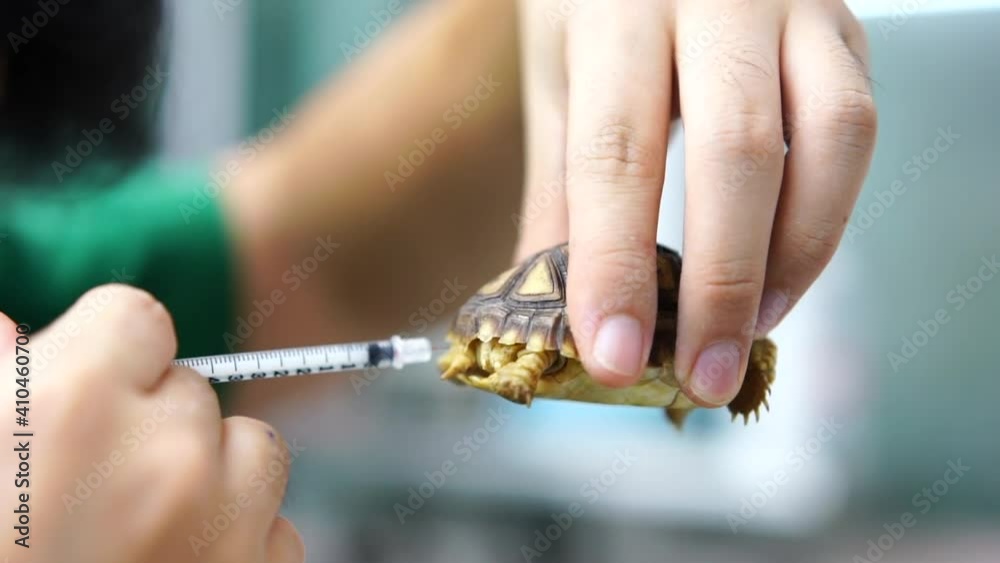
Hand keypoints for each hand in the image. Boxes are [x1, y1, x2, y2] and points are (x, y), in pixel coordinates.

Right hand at [0, 285, 304, 562]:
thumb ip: (1, 382)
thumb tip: (10, 328)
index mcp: (75, 409)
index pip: (136, 317)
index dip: (104, 358)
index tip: (82, 399)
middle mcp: (168, 460)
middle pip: (192, 387)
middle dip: (153, 424)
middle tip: (93, 489)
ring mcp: (226, 529)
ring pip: (256, 449)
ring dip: (215, 475)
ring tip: (148, 524)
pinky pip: (278, 530)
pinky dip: (240, 541)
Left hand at [515, 0, 875, 404]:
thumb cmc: (600, 6)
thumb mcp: (559, 79)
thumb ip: (560, 188)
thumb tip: (549, 310)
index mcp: (618, 8)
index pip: (617, 150)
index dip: (615, 265)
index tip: (611, 356)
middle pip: (735, 150)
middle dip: (719, 281)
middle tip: (696, 376)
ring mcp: (796, 6)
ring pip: (828, 138)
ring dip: (792, 256)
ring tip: (746, 331)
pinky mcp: (845, 28)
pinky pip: (856, 129)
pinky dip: (825, 216)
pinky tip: (782, 271)